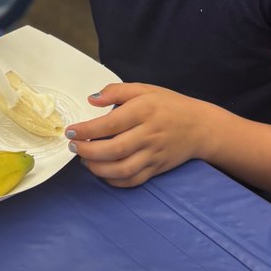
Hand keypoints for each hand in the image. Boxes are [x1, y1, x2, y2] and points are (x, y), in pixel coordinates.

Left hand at [65, 83, 204, 187]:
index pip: (110, 124)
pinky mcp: (156, 169)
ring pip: (122, 169)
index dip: (86, 130)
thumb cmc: (169, 105)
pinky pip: (132, 180)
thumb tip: (91, 99)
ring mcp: (153, 154)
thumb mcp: (144, 89)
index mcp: (144, 111)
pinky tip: (102, 172)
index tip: (70, 131)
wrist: (199, 126)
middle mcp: (148, 134)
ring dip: (97, 168)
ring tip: (84, 160)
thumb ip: (116, 91)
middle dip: (87, 151)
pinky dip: (114, 181)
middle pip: (113, 149)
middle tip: (73, 147)